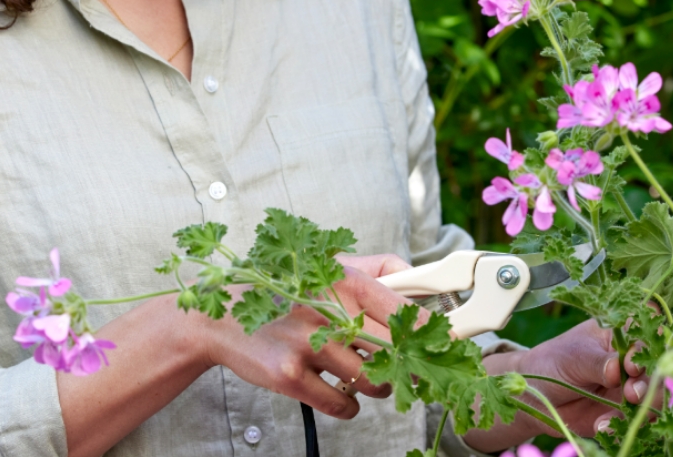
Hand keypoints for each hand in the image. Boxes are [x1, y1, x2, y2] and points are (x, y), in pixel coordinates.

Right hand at [199, 253, 421, 419]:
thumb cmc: (288, 291)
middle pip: (394, 352)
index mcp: (344, 278)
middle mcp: (327, 308)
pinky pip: (341, 405)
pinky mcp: (288, 374)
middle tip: (409, 372)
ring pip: (371, 382)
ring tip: (360, 374)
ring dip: (376, 386)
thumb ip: (378, 269)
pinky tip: (336, 389)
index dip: (430, 334)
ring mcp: (306, 342)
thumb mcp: (330, 266)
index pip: (405, 310)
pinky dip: (347, 405)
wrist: (228, 317)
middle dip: (408, 368)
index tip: (444, 348)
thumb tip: (420, 280)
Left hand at [516, 318, 650, 436]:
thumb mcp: (572, 358)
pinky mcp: (623, 412)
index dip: (644, 350)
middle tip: (631, 394)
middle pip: (654, 371)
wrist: (536, 396)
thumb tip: (618, 369)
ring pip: (651, 398)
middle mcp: (627, 362)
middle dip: (647, 384)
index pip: (642, 337)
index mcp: (615, 336)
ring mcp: (627, 388)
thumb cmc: (552, 363)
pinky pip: (634, 421)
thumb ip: (597, 363)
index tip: (631, 364)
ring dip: (641, 408)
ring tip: (616, 413)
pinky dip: (621, 426)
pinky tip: (601, 427)